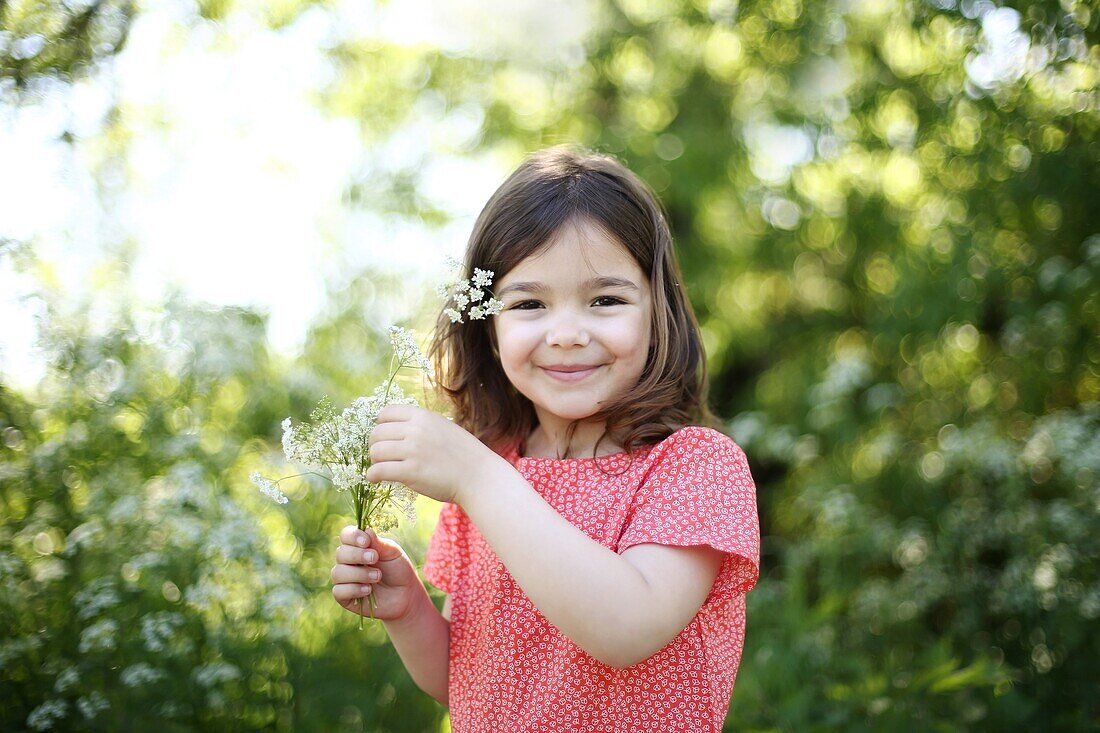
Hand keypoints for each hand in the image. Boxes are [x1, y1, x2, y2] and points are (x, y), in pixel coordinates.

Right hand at [331, 525, 420, 621]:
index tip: (366, 542)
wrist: (405, 595)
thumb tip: (366, 530)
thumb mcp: (393, 553)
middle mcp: (348, 561)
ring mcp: (344, 579)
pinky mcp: (344, 597)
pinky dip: (354, 589)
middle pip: (340, 553)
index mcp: (358, 546)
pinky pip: (339, 591)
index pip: (346, 535)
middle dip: (357, 555)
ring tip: (377, 576)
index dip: (352, 536)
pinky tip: (368, 590)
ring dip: (359, 574)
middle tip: (375, 559)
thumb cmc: (398, 570)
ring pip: (338, 572)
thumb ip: (379, 543)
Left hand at [365, 404, 504, 504]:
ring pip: (375, 451)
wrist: (479, 476)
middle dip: (375, 445)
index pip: (386, 413)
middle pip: (377, 433)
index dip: (380, 426)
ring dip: (374, 461)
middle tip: (381, 456)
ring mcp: (412, 451)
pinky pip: (378, 470)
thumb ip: (421, 426)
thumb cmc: (463, 454)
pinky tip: (375, 479)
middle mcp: (415, 430)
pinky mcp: (410, 472)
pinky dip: (372, 476)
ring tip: (381, 467)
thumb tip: (395, 431)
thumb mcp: (443, 427)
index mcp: (423, 417)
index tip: (383, 437)